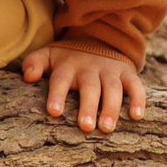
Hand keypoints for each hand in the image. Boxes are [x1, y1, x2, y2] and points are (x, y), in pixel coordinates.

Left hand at [20, 44, 145, 132]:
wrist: (97, 39)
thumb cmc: (67, 58)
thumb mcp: (48, 55)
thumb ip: (34, 63)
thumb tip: (27, 76)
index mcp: (67, 66)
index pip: (60, 80)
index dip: (57, 95)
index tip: (54, 112)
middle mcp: (89, 68)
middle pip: (89, 87)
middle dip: (88, 106)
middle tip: (86, 127)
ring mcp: (110, 71)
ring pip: (112, 89)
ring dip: (111, 108)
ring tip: (107, 128)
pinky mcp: (127, 73)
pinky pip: (136, 85)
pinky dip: (138, 99)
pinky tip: (136, 116)